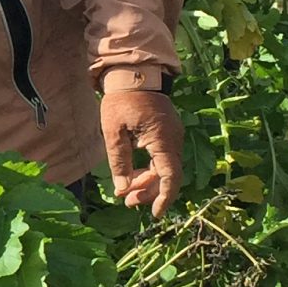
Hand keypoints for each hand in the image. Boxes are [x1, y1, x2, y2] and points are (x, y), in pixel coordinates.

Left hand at [99, 79, 183, 215]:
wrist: (133, 73)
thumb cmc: (121, 100)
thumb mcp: (114, 132)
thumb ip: (119, 162)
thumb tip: (123, 189)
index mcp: (163, 140)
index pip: (170, 177)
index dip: (164, 198)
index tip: (156, 214)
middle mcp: (173, 140)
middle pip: (167, 175)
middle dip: (149, 192)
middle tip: (128, 202)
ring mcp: (172, 136)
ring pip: (164, 168)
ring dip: (148, 181)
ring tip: (127, 192)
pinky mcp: (166, 132)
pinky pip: (162, 157)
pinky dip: (149, 169)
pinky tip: (133, 175)